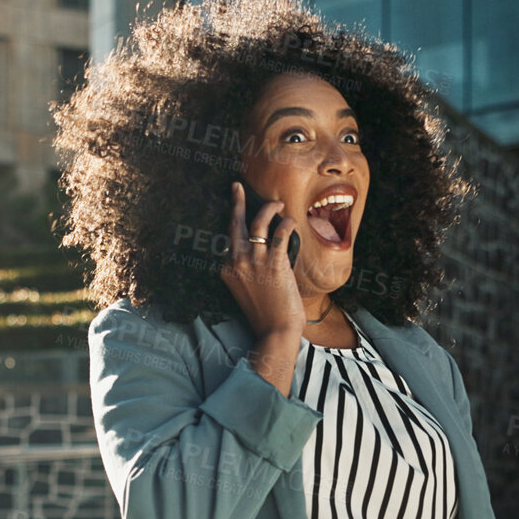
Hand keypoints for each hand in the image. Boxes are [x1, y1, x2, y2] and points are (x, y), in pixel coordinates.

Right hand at [217, 180, 303, 341]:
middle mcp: (237, 263)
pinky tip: (291, 221)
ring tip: (277, 203)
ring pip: (258, 223)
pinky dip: (286, 223)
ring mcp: (254, 262)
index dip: (237, 225)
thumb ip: (249, 274)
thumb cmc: (265, 317)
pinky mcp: (274, 263)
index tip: (240, 215)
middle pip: (235, 224)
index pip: (230, 240)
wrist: (275, 332)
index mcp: (227, 270)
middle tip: (237, 186)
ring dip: (268, 208)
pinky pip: (280, 233)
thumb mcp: (247, 293)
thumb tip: (264, 257)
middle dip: (236, 202)